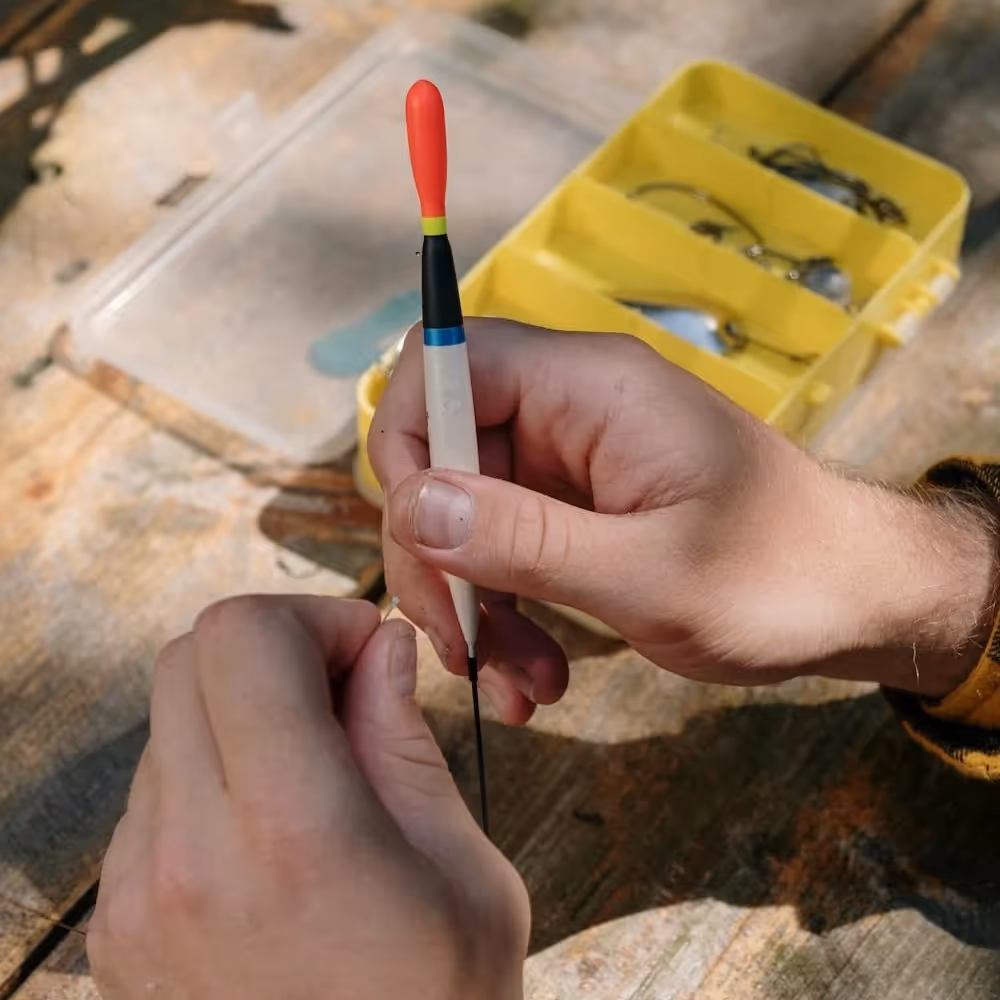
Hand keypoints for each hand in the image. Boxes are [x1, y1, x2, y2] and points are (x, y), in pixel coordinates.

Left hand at [87, 596, 527, 999]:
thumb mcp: (462, 868)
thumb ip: (403, 738)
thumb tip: (380, 644)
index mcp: (294, 835)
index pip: (242, 637)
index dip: (312, 617)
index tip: (363, 651)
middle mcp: (189, 861)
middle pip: (189, 659)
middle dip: (274, 647)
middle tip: (341, 693)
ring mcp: (137, 900)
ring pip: (170, 722)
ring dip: (243, 714)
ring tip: (315, 775)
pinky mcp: (117, 929)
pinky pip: (155, 794)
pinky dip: (214, 776)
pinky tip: (272, 832)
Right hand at [371, 319, 996, 707]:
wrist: (854, 599)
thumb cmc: (778, 579)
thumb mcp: (649, 574)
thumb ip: (526, 539)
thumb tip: (410, 505)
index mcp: (590, 388)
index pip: (448, 361)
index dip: (408, 440)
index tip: (421, 540)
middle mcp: (570, 408)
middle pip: (443, 452)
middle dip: (437, 556)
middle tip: (462, 650)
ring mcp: (570, 459)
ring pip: (466, 512)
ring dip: (473, 602)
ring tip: (520, 685)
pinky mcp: (576, 507)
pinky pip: (505, 548)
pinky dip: (505, 612)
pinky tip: (535, 674)